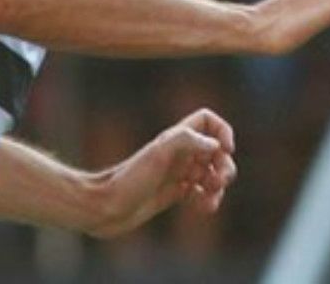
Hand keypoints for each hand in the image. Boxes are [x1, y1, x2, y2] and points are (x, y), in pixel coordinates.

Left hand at [88, 109, 236, 238]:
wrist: (105, 208)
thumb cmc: (129, 179)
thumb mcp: (158, 154)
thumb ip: (187, 140)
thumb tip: (216, 146)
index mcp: (177, 139)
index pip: (207, 121)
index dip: (222, 131)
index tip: (224, 149)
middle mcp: (179, 154)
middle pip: (216, 151)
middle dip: (225, 165)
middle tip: (221, 180)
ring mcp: (177, 174)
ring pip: (211, 173)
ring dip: (218, 185)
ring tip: (212, 197)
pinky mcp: (173, 194)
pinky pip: (201, 193)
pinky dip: (208, 199)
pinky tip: (205, 207)